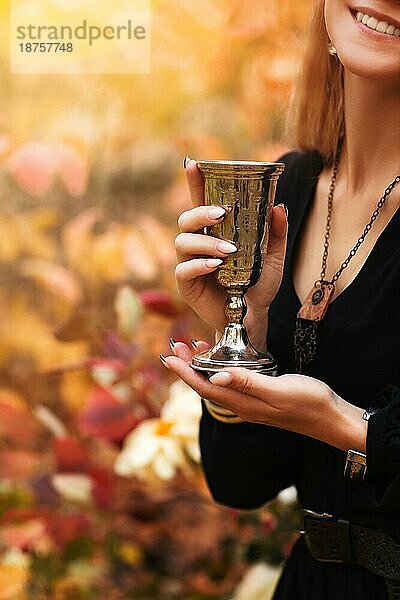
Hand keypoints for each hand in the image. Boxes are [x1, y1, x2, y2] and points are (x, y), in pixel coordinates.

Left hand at [162, 341, 366, 452]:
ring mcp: (251, 403)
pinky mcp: (260, 398)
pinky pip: (231, 384)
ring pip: (218, 385)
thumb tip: (216, 377)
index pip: (205, 388)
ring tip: (193, 347)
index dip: (185, 373)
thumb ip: (248, 383)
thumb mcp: (279, 390)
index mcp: (243, 404)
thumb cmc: (309, 402)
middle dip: (188, 367)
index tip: (169, 357)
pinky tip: (222, 360)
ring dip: (202, 367)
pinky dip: (219, 369)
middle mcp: (243, 405)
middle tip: (177, 346)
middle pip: (206, 386)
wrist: (332, 418)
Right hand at [175, 159, 287, 344]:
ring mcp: (189, 263)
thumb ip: (276, 234)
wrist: (252, 317)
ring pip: (183, 241)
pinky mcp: (186, 284)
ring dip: (206, 242)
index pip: (201, 202)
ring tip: (228, 251)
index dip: (195, 183)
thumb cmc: (257, 286)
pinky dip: (199, 264)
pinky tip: (216, 265)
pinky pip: (183, 269)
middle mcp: (198, 244)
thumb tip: (278, 206)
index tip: (194, 163)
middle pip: (186, 218)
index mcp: (215, 233)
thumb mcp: (273, 259)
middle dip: (200, 212)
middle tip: (221, 214)